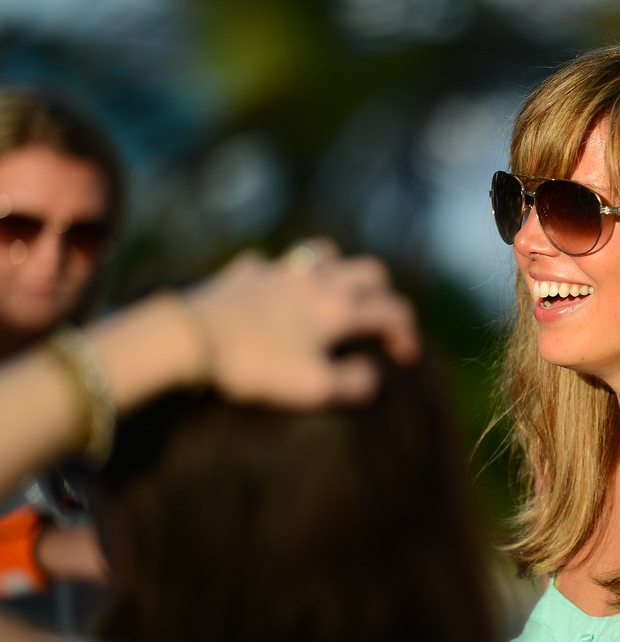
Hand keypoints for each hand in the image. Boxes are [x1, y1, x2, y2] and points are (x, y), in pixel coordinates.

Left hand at [183, 239, 419, 407]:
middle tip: (377, 320)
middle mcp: (318, 280)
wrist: (190, 339)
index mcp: (339, 309)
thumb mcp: (314, 389)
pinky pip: (275, 263)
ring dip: (340, 270)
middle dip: (382, 294)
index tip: (404, 356)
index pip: (392, 311)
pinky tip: (275, 293)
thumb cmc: (257, 367)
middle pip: (369, 271)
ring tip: (333, 292)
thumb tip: (374, 373)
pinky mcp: (246, 270)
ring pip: (326, 253)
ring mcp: (281, 270)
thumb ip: (355, 383)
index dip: (406, 332)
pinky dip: (285, 276)